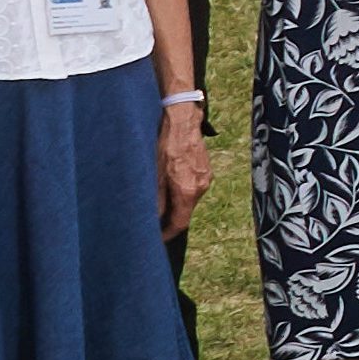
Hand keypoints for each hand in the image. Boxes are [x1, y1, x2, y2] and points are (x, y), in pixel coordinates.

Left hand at [155, 102, 215, 228]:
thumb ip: (155, 200)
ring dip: (175, 201)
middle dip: (170, 216)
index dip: (167, 234)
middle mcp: (201, 187)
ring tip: (159, 195)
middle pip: (185, 211)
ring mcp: (206, 177)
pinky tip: (169, 178)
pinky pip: (193, 186)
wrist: (181, 119)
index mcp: (187, 192)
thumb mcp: (153, 174)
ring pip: (188, 198)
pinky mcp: (205, 168)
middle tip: (152, 217)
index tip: (156, 239)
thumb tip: (152, 219)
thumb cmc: (164, 144)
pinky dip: (181, 188)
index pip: (179, 223)